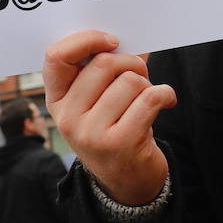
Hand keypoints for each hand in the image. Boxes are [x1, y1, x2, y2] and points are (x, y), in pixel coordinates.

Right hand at [43, 30, 175, 204]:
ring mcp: (91, 133)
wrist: (127, 183)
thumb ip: (103, 71)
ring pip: (131, 81)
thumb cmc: (116, 129)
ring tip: (146, 101)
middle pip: (104, 64)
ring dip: (148, 85)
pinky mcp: (120, 143)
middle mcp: (67, 118)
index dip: (86, 39)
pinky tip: (167, 102)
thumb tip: (130, 39)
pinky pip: (150, 98)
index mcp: (57, 101)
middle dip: (132, 63)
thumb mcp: (97, 103)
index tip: (113, 41)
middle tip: (141, 76)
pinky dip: (166, 94)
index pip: (56, 57)